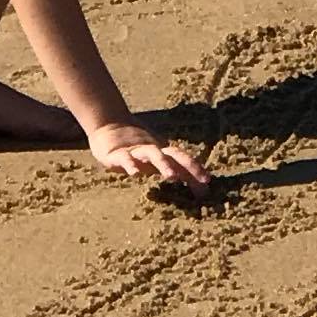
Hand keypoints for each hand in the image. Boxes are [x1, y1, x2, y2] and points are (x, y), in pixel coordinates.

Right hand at [86, 119, 210, 189]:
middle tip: (201, 179)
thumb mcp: (157, 162)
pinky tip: (135, 173)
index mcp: (162, 152)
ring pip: (152, 155)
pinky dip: (131, 165)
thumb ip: (178, 173)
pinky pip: (125, 159)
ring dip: (163, 165)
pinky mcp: (116, 154)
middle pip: (173, 155)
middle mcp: (151, 150)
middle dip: (188, 165)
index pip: (182, 158)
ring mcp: (134, 151)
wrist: (108, 125)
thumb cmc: (137, 149)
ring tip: (172, 177)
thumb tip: (203, 192)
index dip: (195, 168)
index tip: (208, 182)